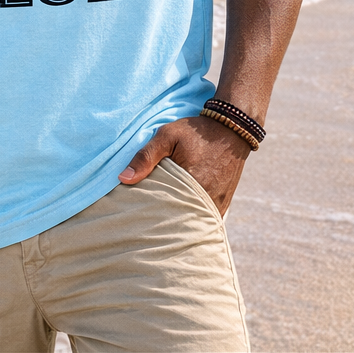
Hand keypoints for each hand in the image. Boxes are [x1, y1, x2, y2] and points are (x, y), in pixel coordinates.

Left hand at [117, 116, 251, 215]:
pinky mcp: (222, 205)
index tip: (134, 214)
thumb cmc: (195, 131)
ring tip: (158, 222)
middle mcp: (206, 199)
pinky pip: (203, 220)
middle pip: (176, 220)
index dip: (147, 213)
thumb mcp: (167, 136)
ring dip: (176, 221)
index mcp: (191, 184)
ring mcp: (216, 205)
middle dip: (160, 222)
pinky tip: (177, 218)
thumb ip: (145, 156)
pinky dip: (191, 220)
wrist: (230, 129)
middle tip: (143, 221)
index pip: (162, 209)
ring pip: (190, 222)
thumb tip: (123, 179)